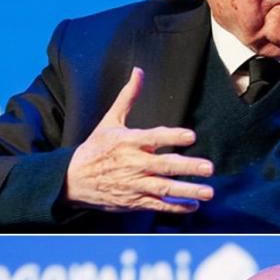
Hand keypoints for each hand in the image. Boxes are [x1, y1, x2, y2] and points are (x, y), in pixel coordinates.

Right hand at [64, 68, 214, 212]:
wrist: (72, 179)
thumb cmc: (94, 148)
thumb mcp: (109, 121)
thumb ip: (128, 97)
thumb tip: (138, 72)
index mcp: (128, 142)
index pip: (154, 137)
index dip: (172, 136)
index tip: (191, 136)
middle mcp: (133, 163)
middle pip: (164, 165)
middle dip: (187, 167)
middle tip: (208, 167)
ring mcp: (134, 184)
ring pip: (164, 188)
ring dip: (187, 191)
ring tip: (208, 192)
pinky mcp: (133, 201)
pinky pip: (157, 205)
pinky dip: (175, 207)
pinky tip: (192, 206)